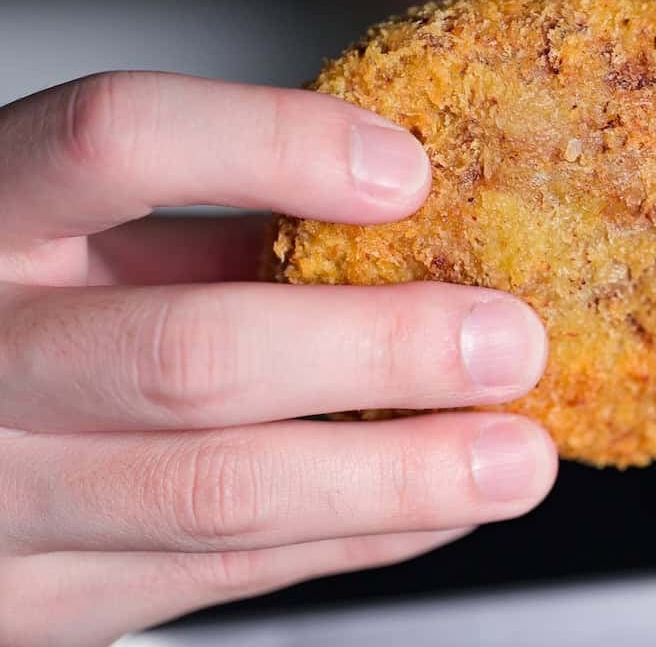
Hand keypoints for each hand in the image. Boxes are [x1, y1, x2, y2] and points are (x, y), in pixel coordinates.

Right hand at [0, 72, 556, 645]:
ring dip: (398, 478)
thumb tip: (407, 229)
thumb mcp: (83, 237)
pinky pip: (223, 577)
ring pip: (219, 497)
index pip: (113, 144)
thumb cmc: (16, 306)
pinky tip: (436, 506)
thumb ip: (212, 233)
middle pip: (189, 355)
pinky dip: (355, 537)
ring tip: (515, 458)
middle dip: (380, 351)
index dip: (272, 146)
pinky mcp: (37, 600)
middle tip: (510, 343)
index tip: (410, 171)